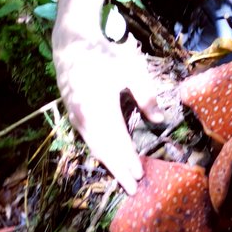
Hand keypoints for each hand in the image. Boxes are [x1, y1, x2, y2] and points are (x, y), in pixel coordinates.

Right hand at [53, 28, 164, 193]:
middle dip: (119, 170)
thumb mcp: (131, 70)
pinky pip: (87, 139)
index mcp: (100, 106)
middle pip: (104, 150)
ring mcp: (76, 117)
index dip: (128, 159)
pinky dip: (99, 152)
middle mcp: (85, 116)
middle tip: (132, 188)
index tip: (140, 174)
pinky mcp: (72, 115)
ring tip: (123, 179)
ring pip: (94, 147)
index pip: (117, 141)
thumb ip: (146, 96)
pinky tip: (108, 159)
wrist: (72, 43)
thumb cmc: (104, 54)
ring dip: (109, 164)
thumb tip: (159, 120)